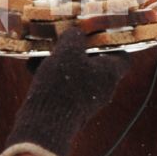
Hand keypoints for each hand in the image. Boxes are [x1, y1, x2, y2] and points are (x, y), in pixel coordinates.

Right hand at [0, 30, 128, 155]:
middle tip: (66, 36)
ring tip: (43, 50)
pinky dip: (52, 74)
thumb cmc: (62, 84)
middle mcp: (103, 87)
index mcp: (110, 73)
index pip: (123, 55)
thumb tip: (76, 33)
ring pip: (77, 72)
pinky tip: (32, 65)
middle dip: (80, 48)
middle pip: (97, 61)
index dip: (114, 41)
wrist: (44, 124)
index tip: (99, 30)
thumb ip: (74, 37)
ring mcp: (87, 99)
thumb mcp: (67, 52)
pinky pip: (65, 85)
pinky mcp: (70, 107)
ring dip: (61, 60)